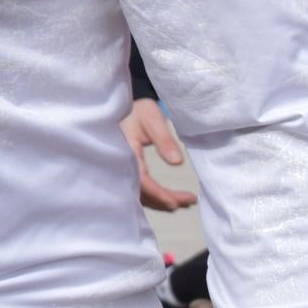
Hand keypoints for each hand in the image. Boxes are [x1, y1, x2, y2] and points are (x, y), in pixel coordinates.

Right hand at [123, 97, 196, 211]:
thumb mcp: (152, 120)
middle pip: (140, 191)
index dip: (158, 194)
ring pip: (137, 192)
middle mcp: (119, 163)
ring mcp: (120, 167)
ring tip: (182, 201)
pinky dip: (151, 195)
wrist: (122, 106)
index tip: (177, 202)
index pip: (140, 180)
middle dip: (163, 200)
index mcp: (124, 151)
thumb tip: (177, 162)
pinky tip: (165, 196)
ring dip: (158, 200)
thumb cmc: (137, 111)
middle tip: (188, 201)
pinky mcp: (124, 168)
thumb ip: (164, 140)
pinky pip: (136, 187)